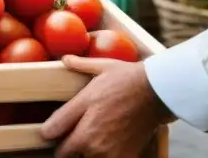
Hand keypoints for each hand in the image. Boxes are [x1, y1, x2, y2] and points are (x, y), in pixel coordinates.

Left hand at [41, 56, 170, 157]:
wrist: (158, 92)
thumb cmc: (127, 78)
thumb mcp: (100, 68)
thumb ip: (79, 66)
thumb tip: (64, 59)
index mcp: (80, 116)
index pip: (50, 134)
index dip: (49, 133)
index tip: (51, 131)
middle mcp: (90, 138)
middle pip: (65, 154)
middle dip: (66, 147)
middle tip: (74, 136)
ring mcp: (107, 152)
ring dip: (85, 153)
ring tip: (93, 138)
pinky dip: (105, 156)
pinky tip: (108, 145)